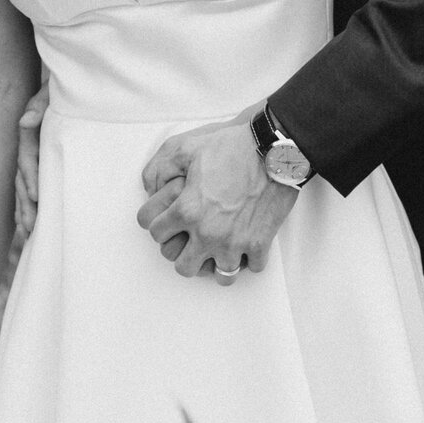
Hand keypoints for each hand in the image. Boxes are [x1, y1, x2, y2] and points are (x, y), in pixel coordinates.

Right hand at [13, 81, 47, 247]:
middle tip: (31, 229)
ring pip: (25, 185)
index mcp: (30, 132)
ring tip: (29, 233)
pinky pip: (36, 182)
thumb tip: (24, 123)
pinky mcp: (44, 157)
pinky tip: (35, 222)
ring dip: (26, 208)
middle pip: (22, 179)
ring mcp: (35, 153)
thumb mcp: (51, 90)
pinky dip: (33, 201)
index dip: (30, 178)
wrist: (73, 81)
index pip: (27, 160)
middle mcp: (28, 145)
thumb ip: (39, 103)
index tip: (37, 197)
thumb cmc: (63, 86)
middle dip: (25, 204)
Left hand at [137, 112, 299, 281]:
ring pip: (220, 275)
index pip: (155, 234)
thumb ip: (160, 167)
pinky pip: (252, 268)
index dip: (157, 224)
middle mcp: (208, 233)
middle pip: (183, 267)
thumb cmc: (232, 147)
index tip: (166, 221)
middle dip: (183, 254)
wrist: (274, 150)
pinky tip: (244, 245)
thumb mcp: (185, 147)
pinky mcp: (260, 243)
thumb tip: (149, 187)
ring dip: (217, 263)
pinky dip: (249, 259)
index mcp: (187, 210)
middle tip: (189, 240)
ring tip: (218, 249)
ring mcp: (235, 242)